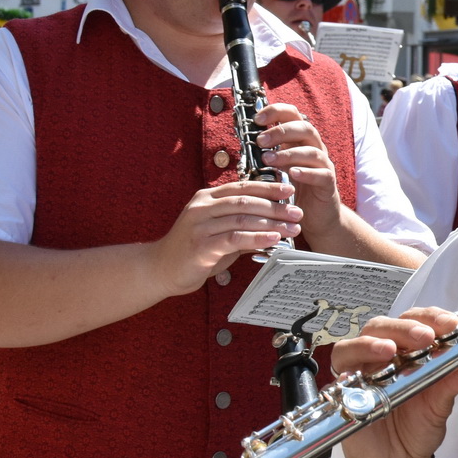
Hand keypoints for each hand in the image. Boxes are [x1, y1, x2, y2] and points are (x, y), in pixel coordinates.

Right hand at [153, 180, 301, 294]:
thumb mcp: (219, 232)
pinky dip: (257, 237)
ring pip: (242, 217)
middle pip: (245, 201)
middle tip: (297, 212)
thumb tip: (275, 224)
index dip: (268, 187)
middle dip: (275, 206)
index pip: (242, 187)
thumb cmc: (193, 251)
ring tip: (293, 227)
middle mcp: (202, 207)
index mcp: (206, 198)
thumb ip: (241, 225)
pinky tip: (274, 238)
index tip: (290, 190)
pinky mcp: (200, 245)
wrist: (159, 270)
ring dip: (271, 222)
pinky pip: (234, 238)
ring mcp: (200, 225)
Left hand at [256, 103, 345, 236]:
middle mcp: (314, 148)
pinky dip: (307, 172)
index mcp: (300, 140)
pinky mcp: (329, 183)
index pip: (293, 115)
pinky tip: (293, 173)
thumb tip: (243, 140)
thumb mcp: (277, 167)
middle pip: (304, 128)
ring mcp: (323, 165)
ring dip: (289, 153)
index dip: (276, 112)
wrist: (316, 215)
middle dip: (281, 131)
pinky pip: (322, 174)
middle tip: (260, 141)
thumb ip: (266, 153)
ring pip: (312, 151)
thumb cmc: (294, 189)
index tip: (257, 119)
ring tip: (268, 160)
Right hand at [334, 308, 457, 457]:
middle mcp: (380, 357)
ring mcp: (358, 374)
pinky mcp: (341, 394)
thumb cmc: (417, 429)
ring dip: (373, 343)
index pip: (415, 321)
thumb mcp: (443, 402)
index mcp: (407, 351)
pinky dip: (351, 369)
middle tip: (427, 336)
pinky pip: (339, 376)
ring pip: (355, 343)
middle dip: (405, 327)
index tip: (453, 324)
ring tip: (392, 350)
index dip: (432, 317)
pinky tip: (367, 374)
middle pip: (384, 326)